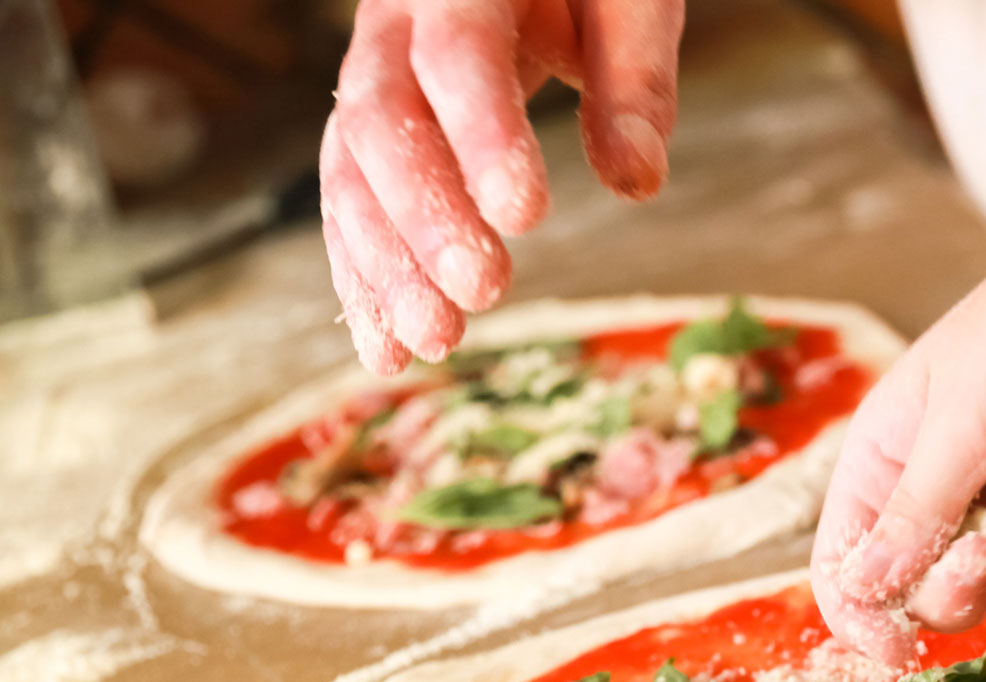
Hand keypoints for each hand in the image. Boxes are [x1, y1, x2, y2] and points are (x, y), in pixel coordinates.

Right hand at [322, 0, 684, 372]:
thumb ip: (634, 78)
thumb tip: (635, 181)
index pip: (457, 54)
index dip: (482, 133)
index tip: (523, 215)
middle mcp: (395, 24)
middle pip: (385, 120)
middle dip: (426, 216)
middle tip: (482, 292)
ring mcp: (372, 75)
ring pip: (352, 170)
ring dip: (386, 264)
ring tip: (435, 340)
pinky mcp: (370, 128)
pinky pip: (350, 201)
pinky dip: (365, 276)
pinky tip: (388, 346)